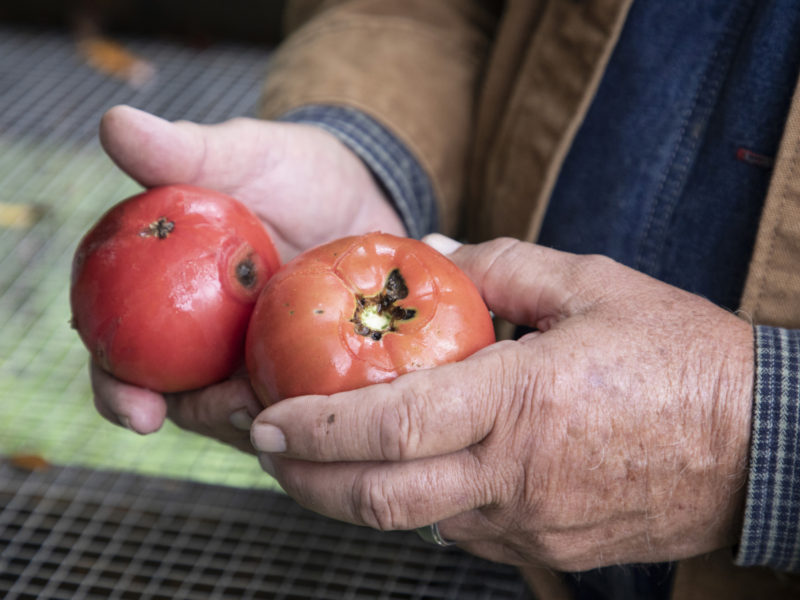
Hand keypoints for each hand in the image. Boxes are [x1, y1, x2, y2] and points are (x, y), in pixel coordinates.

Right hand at [91, 105, 404, 441]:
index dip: (117, 390)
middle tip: (236, 407)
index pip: (122, 356)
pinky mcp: (308, 371)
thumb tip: (114, 123)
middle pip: (183, 403)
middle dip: (203, 418)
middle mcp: (205, 343)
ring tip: (293, 403)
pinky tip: (334, 402)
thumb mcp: (245, 157)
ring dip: (264, 422)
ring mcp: (259, 362)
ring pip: (248, 414)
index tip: (138, 411)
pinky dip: (313, 408)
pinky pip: (305, 404)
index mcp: (165, 302)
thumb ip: (185, 152)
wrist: (362, 190)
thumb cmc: (292, 172)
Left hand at [251, 236, 753, 570]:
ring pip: (413, 524)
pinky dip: (419, 505)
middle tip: (268, 451)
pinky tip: (410, 472)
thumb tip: (433, 255)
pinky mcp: (547, 549)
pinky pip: (461, 534)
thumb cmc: (680, 358)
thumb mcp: (592, 285)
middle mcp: (514, 475)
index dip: (316, 427)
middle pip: (379, 500)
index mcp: (521, 402)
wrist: (760, 444)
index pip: (390, 425)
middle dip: (306, 481)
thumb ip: (502, 266)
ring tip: (322, 458)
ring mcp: (529, 524)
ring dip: (354, 495)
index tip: (267, 418)